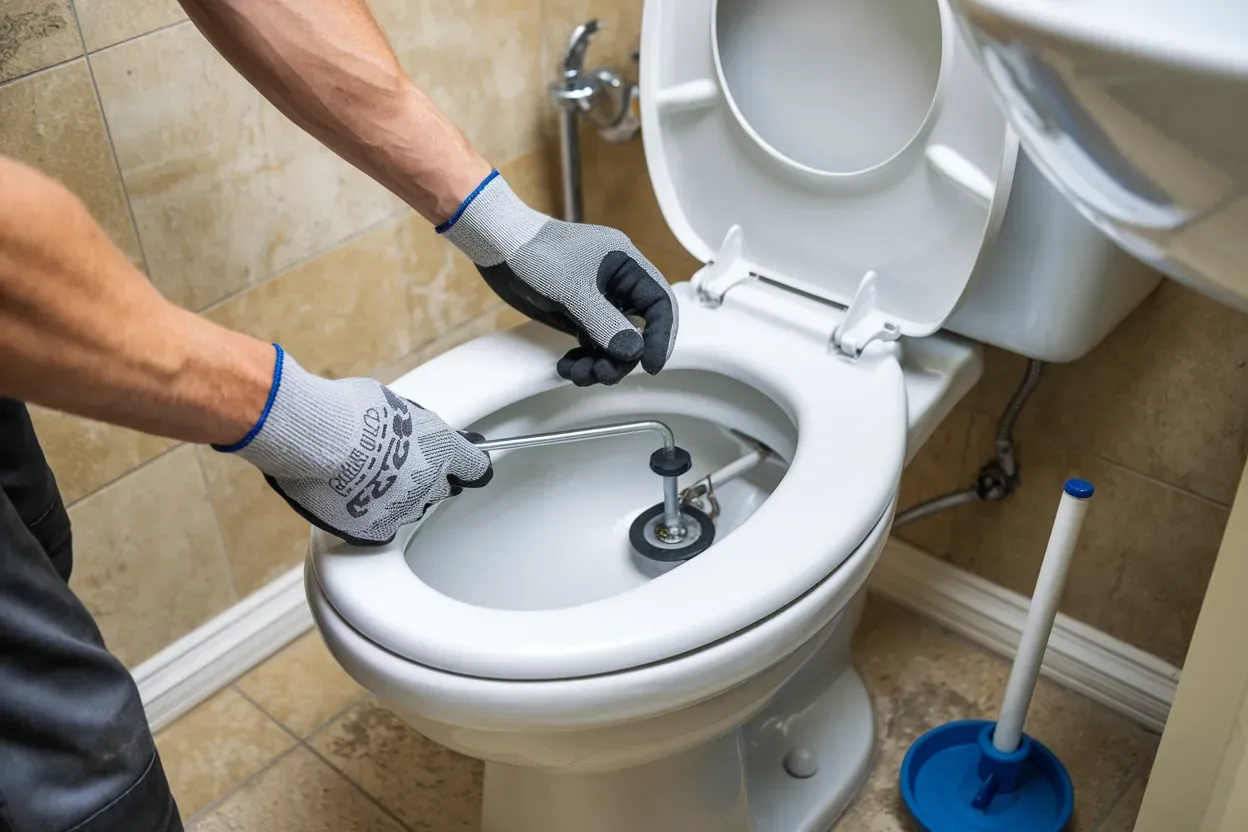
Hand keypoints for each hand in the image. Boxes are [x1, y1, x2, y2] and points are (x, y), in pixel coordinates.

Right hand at [214, 346, 491, 545]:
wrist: (313, 437)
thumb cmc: (346, 409)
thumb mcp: (390, 404)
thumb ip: (408, 426)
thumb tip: (402, 430)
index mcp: (440, 446)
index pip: (474, 466)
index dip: (470, 467)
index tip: (469, 469)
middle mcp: (429, 481)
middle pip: (437, 488)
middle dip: (422, 478)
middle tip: (392, 464)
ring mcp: (404, 509)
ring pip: (407, 508)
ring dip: (393, 496)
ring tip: (361, 477)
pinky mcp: (375, 529)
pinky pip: (379, 527)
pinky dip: (368, 516)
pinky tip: (351, 500)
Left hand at [439, 171, 676, 386]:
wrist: (497, 246)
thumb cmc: (535, 254)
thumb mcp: (573, 291)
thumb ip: (605, 324)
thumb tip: (633, 353)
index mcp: (626, 266)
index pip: (660, 304)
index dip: (662, 336)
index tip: (650, 365)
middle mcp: (617, 285)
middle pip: (638, 331)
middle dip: (621, 358)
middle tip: (601, 374)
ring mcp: (597, 302)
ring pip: (614, 344)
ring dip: (600, 365)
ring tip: (576, 373)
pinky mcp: (577, 315)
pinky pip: (592, 346)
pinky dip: (584, 361)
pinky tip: (566, 366)